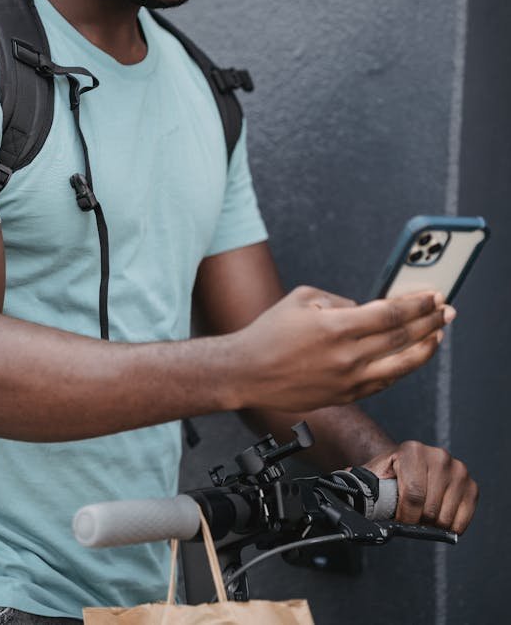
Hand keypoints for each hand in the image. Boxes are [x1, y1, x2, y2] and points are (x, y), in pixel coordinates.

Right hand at [231, 286, 452, 413]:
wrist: (246, 373)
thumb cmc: (269, 332)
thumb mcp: (302, 298)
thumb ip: (339, 301)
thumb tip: (366, 310)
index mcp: (336, 327)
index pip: (389, 314)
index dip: (416, 305)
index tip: (432, 295)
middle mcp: (346, 356)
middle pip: (401, 339)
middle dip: (429, 323)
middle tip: (445, 311)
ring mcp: (347, 381)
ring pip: (399, 366)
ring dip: (424, 349)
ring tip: (438, 336)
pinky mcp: (344, 396)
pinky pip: (382, 383)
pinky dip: (401, 369)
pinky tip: (410, 358)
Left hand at [363, 440, 478, 532]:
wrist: (409, 463)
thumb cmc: (391, 472)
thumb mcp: (374, 473)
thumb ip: (359, 482)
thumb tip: (342, 491)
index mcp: (412, 450)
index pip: (413, 495)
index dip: (405, 516)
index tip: (399, 521)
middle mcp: (439, 456)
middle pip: (430, 508)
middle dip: (417, 520)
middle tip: (409, 516)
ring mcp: (458, 470)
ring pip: (445, 517)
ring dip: (432, 523)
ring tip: (422, 513)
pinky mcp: (471, 485)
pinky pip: (462, 519)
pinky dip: (450, 525)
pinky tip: (438, 515)